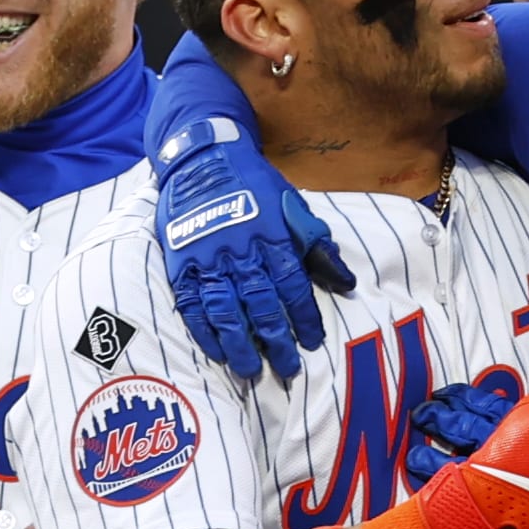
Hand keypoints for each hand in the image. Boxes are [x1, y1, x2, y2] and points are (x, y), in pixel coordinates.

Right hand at [157, 123, 354, 379]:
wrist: (203, 159)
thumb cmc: (254, 183)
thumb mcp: (293, 204)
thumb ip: (316, 244)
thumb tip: (345, 281)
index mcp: (272, 236)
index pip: (292, 285)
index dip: (304, 316)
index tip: (313, 341)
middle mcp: (240, 250)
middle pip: (261, 304)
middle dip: (276, 340)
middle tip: (287, 368)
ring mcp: (208, 258)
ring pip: (225, 310)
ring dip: (239, 344)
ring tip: (251, 370)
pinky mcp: (182, 263)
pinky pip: (192, 304)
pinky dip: (204, 331)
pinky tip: (216, 351)